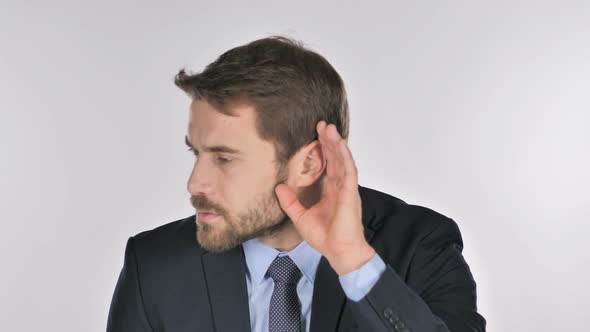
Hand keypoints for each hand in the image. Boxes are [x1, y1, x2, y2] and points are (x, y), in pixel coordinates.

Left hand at [275, 120, 375, 274]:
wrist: (339, 252)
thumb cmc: (325, 238)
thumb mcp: (300, 217)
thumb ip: (290, 202)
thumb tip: (278, 187)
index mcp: (331, 191)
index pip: (328, 165)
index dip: (323, 149)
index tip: (315, 134)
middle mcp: (340, 186)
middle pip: (335, 157)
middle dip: (329, 140)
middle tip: (321, 123)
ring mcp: (346, 188)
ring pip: (342, 159)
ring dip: (336, 143)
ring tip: (329, 127)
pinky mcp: (350, 193)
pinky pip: (349, 170)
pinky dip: (344, 156)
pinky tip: (339, 144)